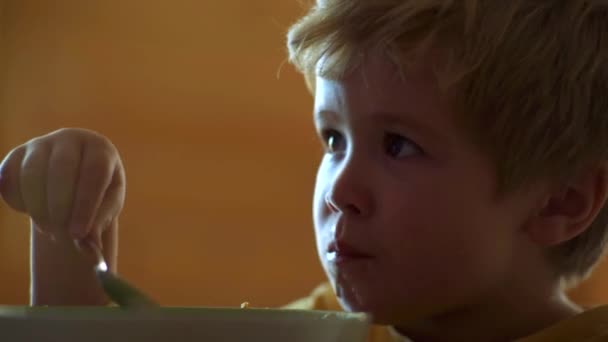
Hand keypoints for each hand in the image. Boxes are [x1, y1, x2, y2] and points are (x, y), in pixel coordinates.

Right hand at [0, 127, 125, 246]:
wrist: (73, 180)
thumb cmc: (97, 194)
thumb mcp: (105, 208)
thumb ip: (98, 224)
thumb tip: (90, 249)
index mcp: (100, 148)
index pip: (94, 171)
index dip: (85, 204)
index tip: (78, 234)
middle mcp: (70, 139)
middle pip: (61, 167)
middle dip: (59, 207)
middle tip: (62, 236)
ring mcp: (40, 143)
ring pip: (32, 172)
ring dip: (38, 207)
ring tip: (50, 230)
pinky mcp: (16, 154)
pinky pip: (9, 178)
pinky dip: (18, 201)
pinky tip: (32, 213)